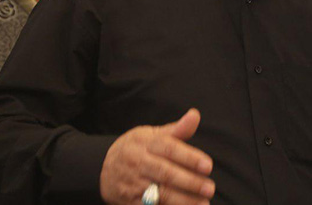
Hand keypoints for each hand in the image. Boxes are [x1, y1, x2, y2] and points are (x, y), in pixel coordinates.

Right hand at [100, 108, 214, 204]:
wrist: (102, 167)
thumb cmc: (136, 148)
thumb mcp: (151, 134)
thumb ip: (176, 129)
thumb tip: (195, 115)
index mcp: (146, 143)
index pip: (170, 149)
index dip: (190, 157)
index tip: (208, 166)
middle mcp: (138, 163)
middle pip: (166, 173)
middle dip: (189, 182)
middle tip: (209, 188)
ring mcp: (132, 184)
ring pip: (159, 194)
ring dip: (182, 200)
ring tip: (203, 203)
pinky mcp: (129, 202)